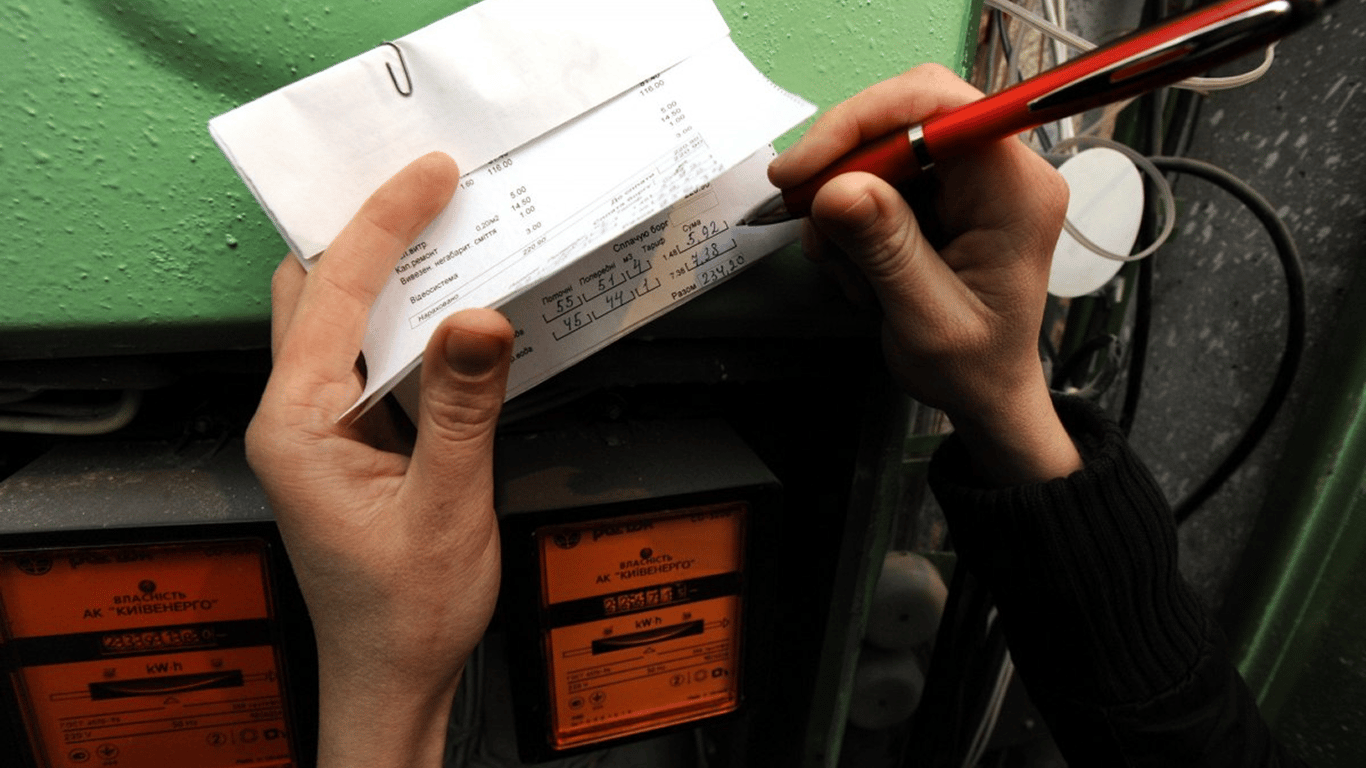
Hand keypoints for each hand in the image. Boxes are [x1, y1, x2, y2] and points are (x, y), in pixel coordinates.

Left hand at [245, 153, 512, 767]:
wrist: (394, 677)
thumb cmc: (405, 612)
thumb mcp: (447, 507)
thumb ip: (461, 408)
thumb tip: (479, 317)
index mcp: (295, 427)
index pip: (331, 297)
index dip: (382, 227)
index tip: (428, 177)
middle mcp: (294, 417)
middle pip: (316, 293)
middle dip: (369, 232)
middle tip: (428, 182)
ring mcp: (320, 427)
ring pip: (342, 321)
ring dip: (389, 273)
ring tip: (443, 225)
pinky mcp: (351, 439)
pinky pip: (373, 358)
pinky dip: (408, 320)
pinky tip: (450, 304)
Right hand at [769, 64, 1079, 484]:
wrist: (985, 392)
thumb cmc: (974, 368)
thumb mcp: (926, 320)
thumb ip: (887, 251)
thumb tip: (839, 188)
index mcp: (1016, 192)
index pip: (937, 106)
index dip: (863, 123)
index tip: (805, 170)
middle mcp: (1000, 170)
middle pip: (902, 116)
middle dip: (843, 165)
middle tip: (803, 214)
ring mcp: (970, 178)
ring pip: (881, 147)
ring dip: (842, 203)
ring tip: (847, 271)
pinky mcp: (944, 191)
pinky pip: (879, 176)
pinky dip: (850, 218)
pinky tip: (859, 269)